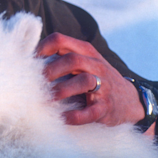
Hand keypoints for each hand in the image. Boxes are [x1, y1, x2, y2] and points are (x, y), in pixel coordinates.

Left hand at [37, 33, 151, 133]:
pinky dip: (75, 116)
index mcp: (85, 52)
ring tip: (46, 99)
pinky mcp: (106, 108)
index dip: (42, 47)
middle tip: (35, 83)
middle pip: (72, 60)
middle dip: (51, 70)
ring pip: (84, 81)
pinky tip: (62, 118)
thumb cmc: (96, 79)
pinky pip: (91, 111)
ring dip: (62, 90)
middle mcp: (96, 66)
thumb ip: (61, 57)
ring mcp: (103, 86)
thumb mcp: (84, 62)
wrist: (130, 102)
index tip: (29, 60)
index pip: (60, 40)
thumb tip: (26, 59)